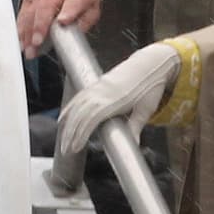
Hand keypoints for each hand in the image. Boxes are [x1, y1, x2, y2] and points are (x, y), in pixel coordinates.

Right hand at [17, 0, 101, 58]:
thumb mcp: (92, 11)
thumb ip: (84, 23)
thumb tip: (75, 36)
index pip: (74, 2)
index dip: (68, 12)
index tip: (63, 21)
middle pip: (46, 6)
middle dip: (40, 26)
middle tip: (37, 42)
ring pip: (31, 9)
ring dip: (27, 31)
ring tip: (27, 47)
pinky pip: (23, 11)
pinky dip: (20, 27)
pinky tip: (21, 39)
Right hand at [58, 42, 180, 155]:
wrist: (150, 63)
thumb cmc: (150, 86)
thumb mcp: (146, 109)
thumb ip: (136, 126)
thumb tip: (134, 145)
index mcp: (112, 100)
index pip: (90, 119)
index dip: (80, 134)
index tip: (75, 148)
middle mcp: (100, 93)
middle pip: (79, 115)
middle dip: (70, 134)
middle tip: (65, 151)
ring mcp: (97, 87)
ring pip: (75, 107)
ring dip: (67, 125)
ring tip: (63, 141)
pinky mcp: (96, 83)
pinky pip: (77, 97)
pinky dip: (68, 109)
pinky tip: (62, 120)